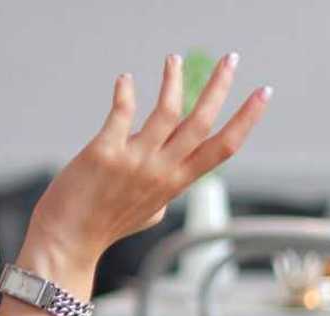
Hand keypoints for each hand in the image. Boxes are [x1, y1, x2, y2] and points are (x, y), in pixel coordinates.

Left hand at [26, 52, 271, 269]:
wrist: (66, 242)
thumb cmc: (103, 226)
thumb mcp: (146, 213)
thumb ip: (162, 192)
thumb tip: (169, 178)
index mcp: (175, 183)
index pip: (223, 148)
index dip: (247, 119)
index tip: (262, 93)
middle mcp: (160, 170)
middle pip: (202, 122)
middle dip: (221, 86)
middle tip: (231, 58)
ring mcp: (134, 161)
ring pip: (166, 111)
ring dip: (173, 79)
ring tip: (173, 60)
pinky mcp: (104, 152)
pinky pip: (122, 112)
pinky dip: (126, 91)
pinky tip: (125, 80)